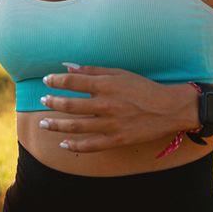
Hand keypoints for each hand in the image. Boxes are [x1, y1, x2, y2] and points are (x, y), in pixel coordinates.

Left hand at [40, 64, 197, 152]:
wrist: (169, 109)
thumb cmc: (144, 88)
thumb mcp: (120, 73)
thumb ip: (93, 70)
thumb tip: (69, 66)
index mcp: (107, 85)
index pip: (73, 82)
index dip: (56, 81)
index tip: (47, 80)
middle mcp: (106, 104)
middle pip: (70, 104)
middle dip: (53, 102)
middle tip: (43, 100)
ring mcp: (111, 124)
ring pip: (76, 126)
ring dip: (56, 124)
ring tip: (44, 123)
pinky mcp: (117, 140)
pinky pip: (90, 145)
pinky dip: (75, 145)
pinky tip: (63, 143)